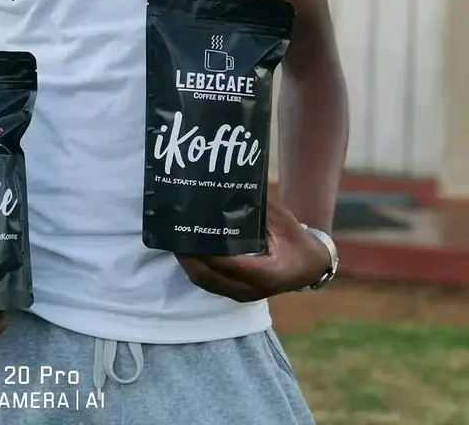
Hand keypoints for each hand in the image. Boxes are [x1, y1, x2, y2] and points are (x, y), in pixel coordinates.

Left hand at [175, 199, 330, 302]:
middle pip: (212, 277)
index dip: (209, 252)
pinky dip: (197, 268)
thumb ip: (258, 208)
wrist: (309, 266)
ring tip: (176, 240)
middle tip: (174, 235)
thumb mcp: (283, 220)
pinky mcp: (236, 293)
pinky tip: (188, 250)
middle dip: (190, 257)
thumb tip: (230, 188)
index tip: (191, 235)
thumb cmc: (296, 240)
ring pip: (207, 282)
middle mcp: (253, 290)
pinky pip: (210, 283)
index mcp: (269, 274)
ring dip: (189, 263)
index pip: (232, 265)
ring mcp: (243, 294)